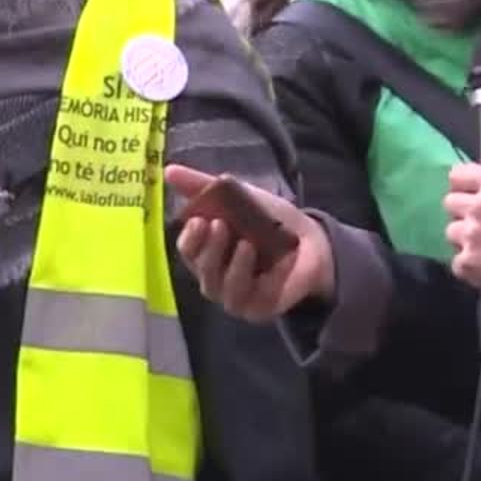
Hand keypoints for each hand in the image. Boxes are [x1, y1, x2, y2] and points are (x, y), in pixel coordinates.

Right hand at [167, 164, 333, 323]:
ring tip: (245, 244)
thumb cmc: (268, 220)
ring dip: (231, 266)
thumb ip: (203, 186)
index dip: (189, 238)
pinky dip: (255, 279)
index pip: (188, 250)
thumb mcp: (239, 196)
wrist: (311, 240)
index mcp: (206, 253)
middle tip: (218, 225)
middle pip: (202, 271)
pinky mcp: (258, 310)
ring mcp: (236, 297)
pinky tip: (263, 261)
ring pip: (222, 288)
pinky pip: (250, 299)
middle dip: (208, 249)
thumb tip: (169, 170)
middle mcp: (215, 278)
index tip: (198, 220)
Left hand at [443, 117, 480, 288]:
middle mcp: (477, 206)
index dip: (466, 186)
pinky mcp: (466, 264)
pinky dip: (470, 265)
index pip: (456, 175)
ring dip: (466, 239)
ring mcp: (470, 236)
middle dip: (466, 213)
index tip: (480, 195)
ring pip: (452, 232)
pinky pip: (457, 261)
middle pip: (451, 203)